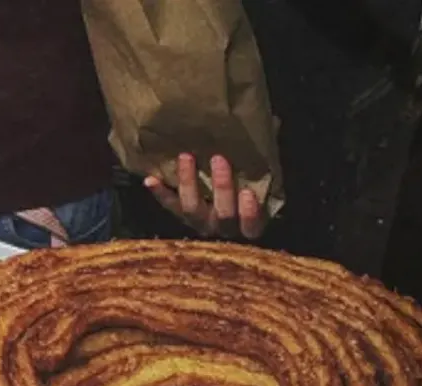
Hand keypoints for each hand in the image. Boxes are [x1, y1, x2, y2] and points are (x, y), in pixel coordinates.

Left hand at [144, 153, 265, 239]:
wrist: (221, 193)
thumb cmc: (247, 179)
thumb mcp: (260, 171)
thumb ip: (266, 154)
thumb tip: (272, 121)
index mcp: (248, 222)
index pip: (251, 226)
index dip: (250, 213)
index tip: (249, 192)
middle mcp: (223, 228)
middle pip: (222, 215)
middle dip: (221, 187)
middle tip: (219, 159)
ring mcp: (200, 222)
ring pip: (192, 209)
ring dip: (189, 183)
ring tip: (186, 157)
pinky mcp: (180, 214)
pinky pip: (169, 205)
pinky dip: (160, 192)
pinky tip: (150, 179)